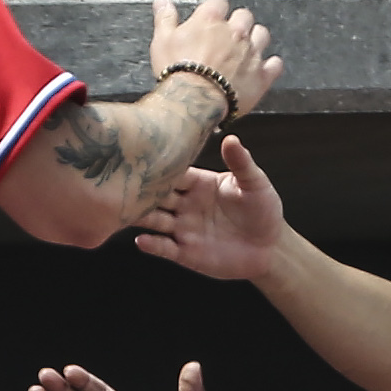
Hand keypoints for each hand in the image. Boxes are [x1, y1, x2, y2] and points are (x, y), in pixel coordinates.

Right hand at [131, 132, 287, 279]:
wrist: (270, 247)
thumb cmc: (263, 210)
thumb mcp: (254, 183)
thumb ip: (241, 162)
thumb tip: (231, 138)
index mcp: (198, 183)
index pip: (172, 173)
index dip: (157, 167)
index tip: (140, 158)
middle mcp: (185, 204)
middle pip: (156, 196)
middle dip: (140, 191)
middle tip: (120, 184)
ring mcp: (183, 228)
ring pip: (154, 220)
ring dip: (139, 216)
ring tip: (124, 212)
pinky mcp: (185, 252)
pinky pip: (164, 248)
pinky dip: (152, 245)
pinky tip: (142, 241)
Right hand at [144, 0, 277, 118]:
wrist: (195, 100)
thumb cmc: (178, 71)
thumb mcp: (162, 41)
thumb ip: (165, 18)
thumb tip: (162, 2)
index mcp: (211, 20)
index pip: (219, 2)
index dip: (216, 9)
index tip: (212, 16)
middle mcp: (235, 32)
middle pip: (244, 16)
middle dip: (237, 22)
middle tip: (227, 35)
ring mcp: (251, 52)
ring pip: (262, 34)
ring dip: (256, 38)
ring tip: (246, 48)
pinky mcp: (261, 75)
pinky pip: (275, 64)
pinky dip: (271, 65)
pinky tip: (264, 68)